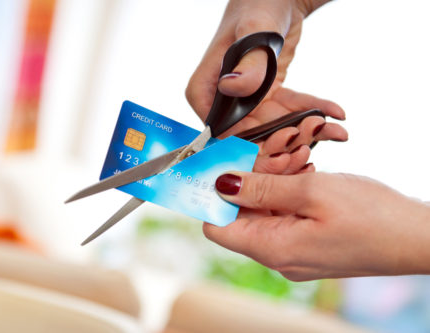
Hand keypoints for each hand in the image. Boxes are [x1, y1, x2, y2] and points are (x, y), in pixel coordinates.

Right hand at [186, 0, 346, 171]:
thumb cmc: (258, 5)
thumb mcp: (255, 31)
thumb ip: (248, 62)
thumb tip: (232, 87)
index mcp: (205, 88)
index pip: (220, 130)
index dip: (248, 144)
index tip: (280, 146)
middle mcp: (222, 100)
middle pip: (249, 135)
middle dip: (283, 140)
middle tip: (315, 133)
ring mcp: (245, 101)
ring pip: (273, 128)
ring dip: (304, 130)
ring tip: (334, 128)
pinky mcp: (267, 96)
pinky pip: (290, 111)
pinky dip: (313, 113)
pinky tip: (336, 113)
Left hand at [204, 171, 429, 280]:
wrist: (418, 237)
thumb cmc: (373, 216)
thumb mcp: (312, 192)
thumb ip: (262, 189)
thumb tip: (221, 184)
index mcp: (273, 249)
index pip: (217, 227)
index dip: (212, 197)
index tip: (220, 166)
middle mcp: (278, 256)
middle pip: (239, 217)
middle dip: (246, 183)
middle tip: (266, 154)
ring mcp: (293, 252)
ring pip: (262, 214)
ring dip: (269, 184)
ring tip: (292, 161)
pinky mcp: (308, 244)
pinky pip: (283, 217)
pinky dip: (286, 194)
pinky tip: (303, 174)